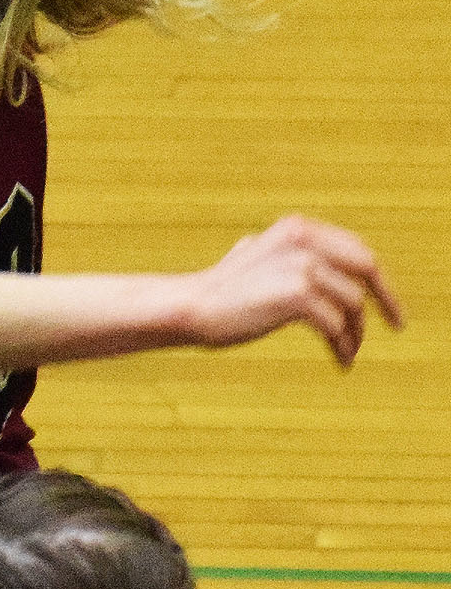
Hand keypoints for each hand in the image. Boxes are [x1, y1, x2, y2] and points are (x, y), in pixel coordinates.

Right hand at [186, 215, 400, 366]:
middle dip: (387, 299)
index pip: (357, 249)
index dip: (378, 278)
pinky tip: (340, 360)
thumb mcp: (255, 255)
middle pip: (367, 268)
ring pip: (353, 304)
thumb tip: (317, 265)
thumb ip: (286, 252)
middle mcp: (303, 241)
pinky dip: (343, 346)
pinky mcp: (297, 296)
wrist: (193, 306)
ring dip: (356, 334)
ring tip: (348, 351)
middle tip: (396, 324)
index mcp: (297, 228)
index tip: (387, 302)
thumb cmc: (221, 288)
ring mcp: (301, 267)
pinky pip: (337, 326)